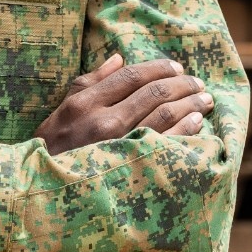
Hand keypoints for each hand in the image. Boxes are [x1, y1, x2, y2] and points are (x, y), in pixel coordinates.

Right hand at [35, 53, 212, 154]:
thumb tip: (119, 58)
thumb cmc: (54, 148)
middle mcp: (104, 122)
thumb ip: (91, 81)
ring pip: (165, 114)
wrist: (46, 192)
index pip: (131, 76)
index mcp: (85, 104)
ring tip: (204, 99)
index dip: (158, 68)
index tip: (176, 67)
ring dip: (190, 103)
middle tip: (196, 82)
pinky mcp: (133, 168)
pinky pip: (168, 142)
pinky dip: (186, 128)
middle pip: (153, 93)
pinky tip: (197, 121)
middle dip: (181, 84)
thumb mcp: (63, 110)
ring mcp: (120, 146)